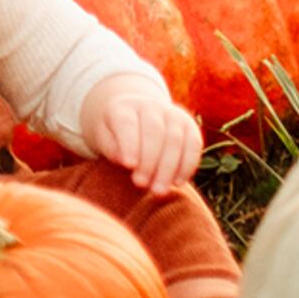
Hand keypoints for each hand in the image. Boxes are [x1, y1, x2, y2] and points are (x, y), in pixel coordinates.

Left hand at [79, 78, 202, 195]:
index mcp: (123, 107)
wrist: (136, 117)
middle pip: (154, 132)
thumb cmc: (115, 135)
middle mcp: (150, 106)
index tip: (128, 165)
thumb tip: (127, 162)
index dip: (129, 144)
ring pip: (175, 140)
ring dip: (168, 168)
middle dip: (149, 161)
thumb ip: (112, 148)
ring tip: (158, 191)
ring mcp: (172, 114)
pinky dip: (187, 166)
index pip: (127, 123)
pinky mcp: (189, 126)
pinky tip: (177, 183)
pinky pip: (194, 145)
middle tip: (141, 184)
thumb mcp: (104, 138)